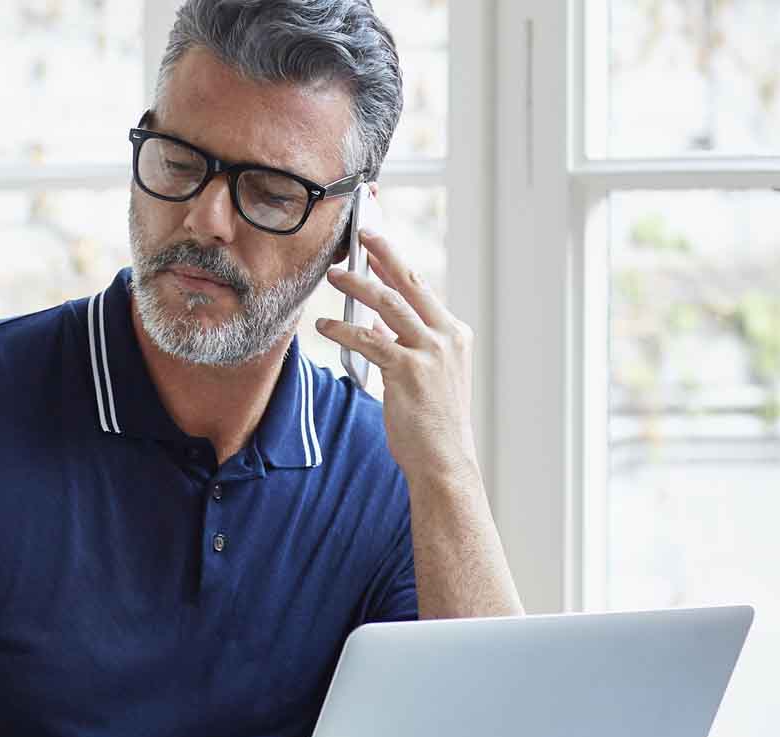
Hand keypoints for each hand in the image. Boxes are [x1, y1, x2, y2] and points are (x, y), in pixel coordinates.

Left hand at [315, 223, 480, 484]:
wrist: (443, 460)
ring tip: (334, 274)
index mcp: (454, 335)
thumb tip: (376, 322)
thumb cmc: (432, 422)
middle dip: (383, 254)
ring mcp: (430, 352)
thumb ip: (404, 344)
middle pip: (409, 283)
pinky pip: (368, 340)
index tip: (376, 244)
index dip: (396, 263)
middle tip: (361, 234)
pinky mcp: (408, 371)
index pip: (422, 289)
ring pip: (388, 304)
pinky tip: (324, 325)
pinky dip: (343, 329)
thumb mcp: (425, 375)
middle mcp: (447, 337)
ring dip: (357, 285)